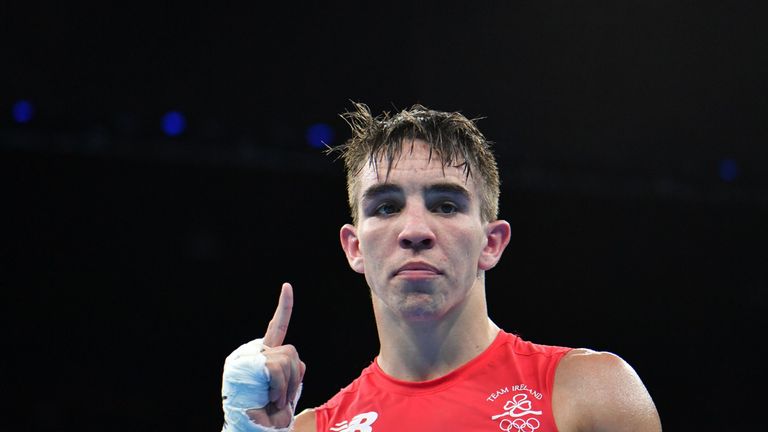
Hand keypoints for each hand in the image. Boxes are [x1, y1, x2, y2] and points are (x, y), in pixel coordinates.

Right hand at [245, 283, 305, 427]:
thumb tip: (296, 364)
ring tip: (274, 401)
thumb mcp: (285, 389)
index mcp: (261, 356)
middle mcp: (251, 353)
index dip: (284, 308)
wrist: (253, 431)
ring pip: (286, 359)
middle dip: (294, 377)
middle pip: (291, 351)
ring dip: (287, 386)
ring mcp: (245, 358)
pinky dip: (279, 387)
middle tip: (281, 399)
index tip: (287, 287)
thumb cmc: (269, 416)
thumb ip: (290, 370)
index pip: (276, 327)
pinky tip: (270, 399)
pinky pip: (276, 368)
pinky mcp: (244, 365)